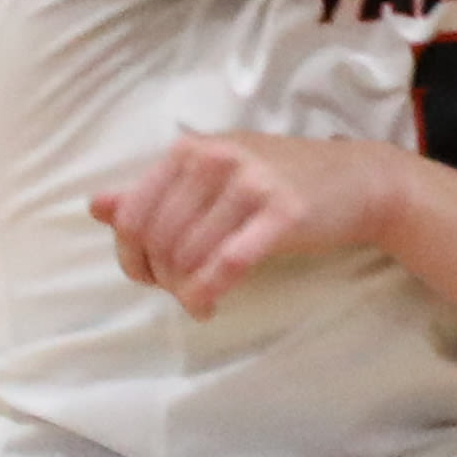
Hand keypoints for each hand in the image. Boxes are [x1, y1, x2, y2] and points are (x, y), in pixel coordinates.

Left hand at [93, 130, 430, 318]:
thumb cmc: (281, 180)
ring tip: (198, 299)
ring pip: (189, 255)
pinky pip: (227, 265)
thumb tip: (97, 206)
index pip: (134, 213)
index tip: (148, 276)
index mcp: (193, 149)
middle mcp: (217, 159)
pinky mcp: (282, 214)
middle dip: (161, 277)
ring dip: (184, 291)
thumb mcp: (214, 175)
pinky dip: (208, 294)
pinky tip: (210, 306)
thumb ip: (154, 190)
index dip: (131, 255)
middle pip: (159, 239)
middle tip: (180, 292)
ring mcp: (251, 184)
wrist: (360, 181)